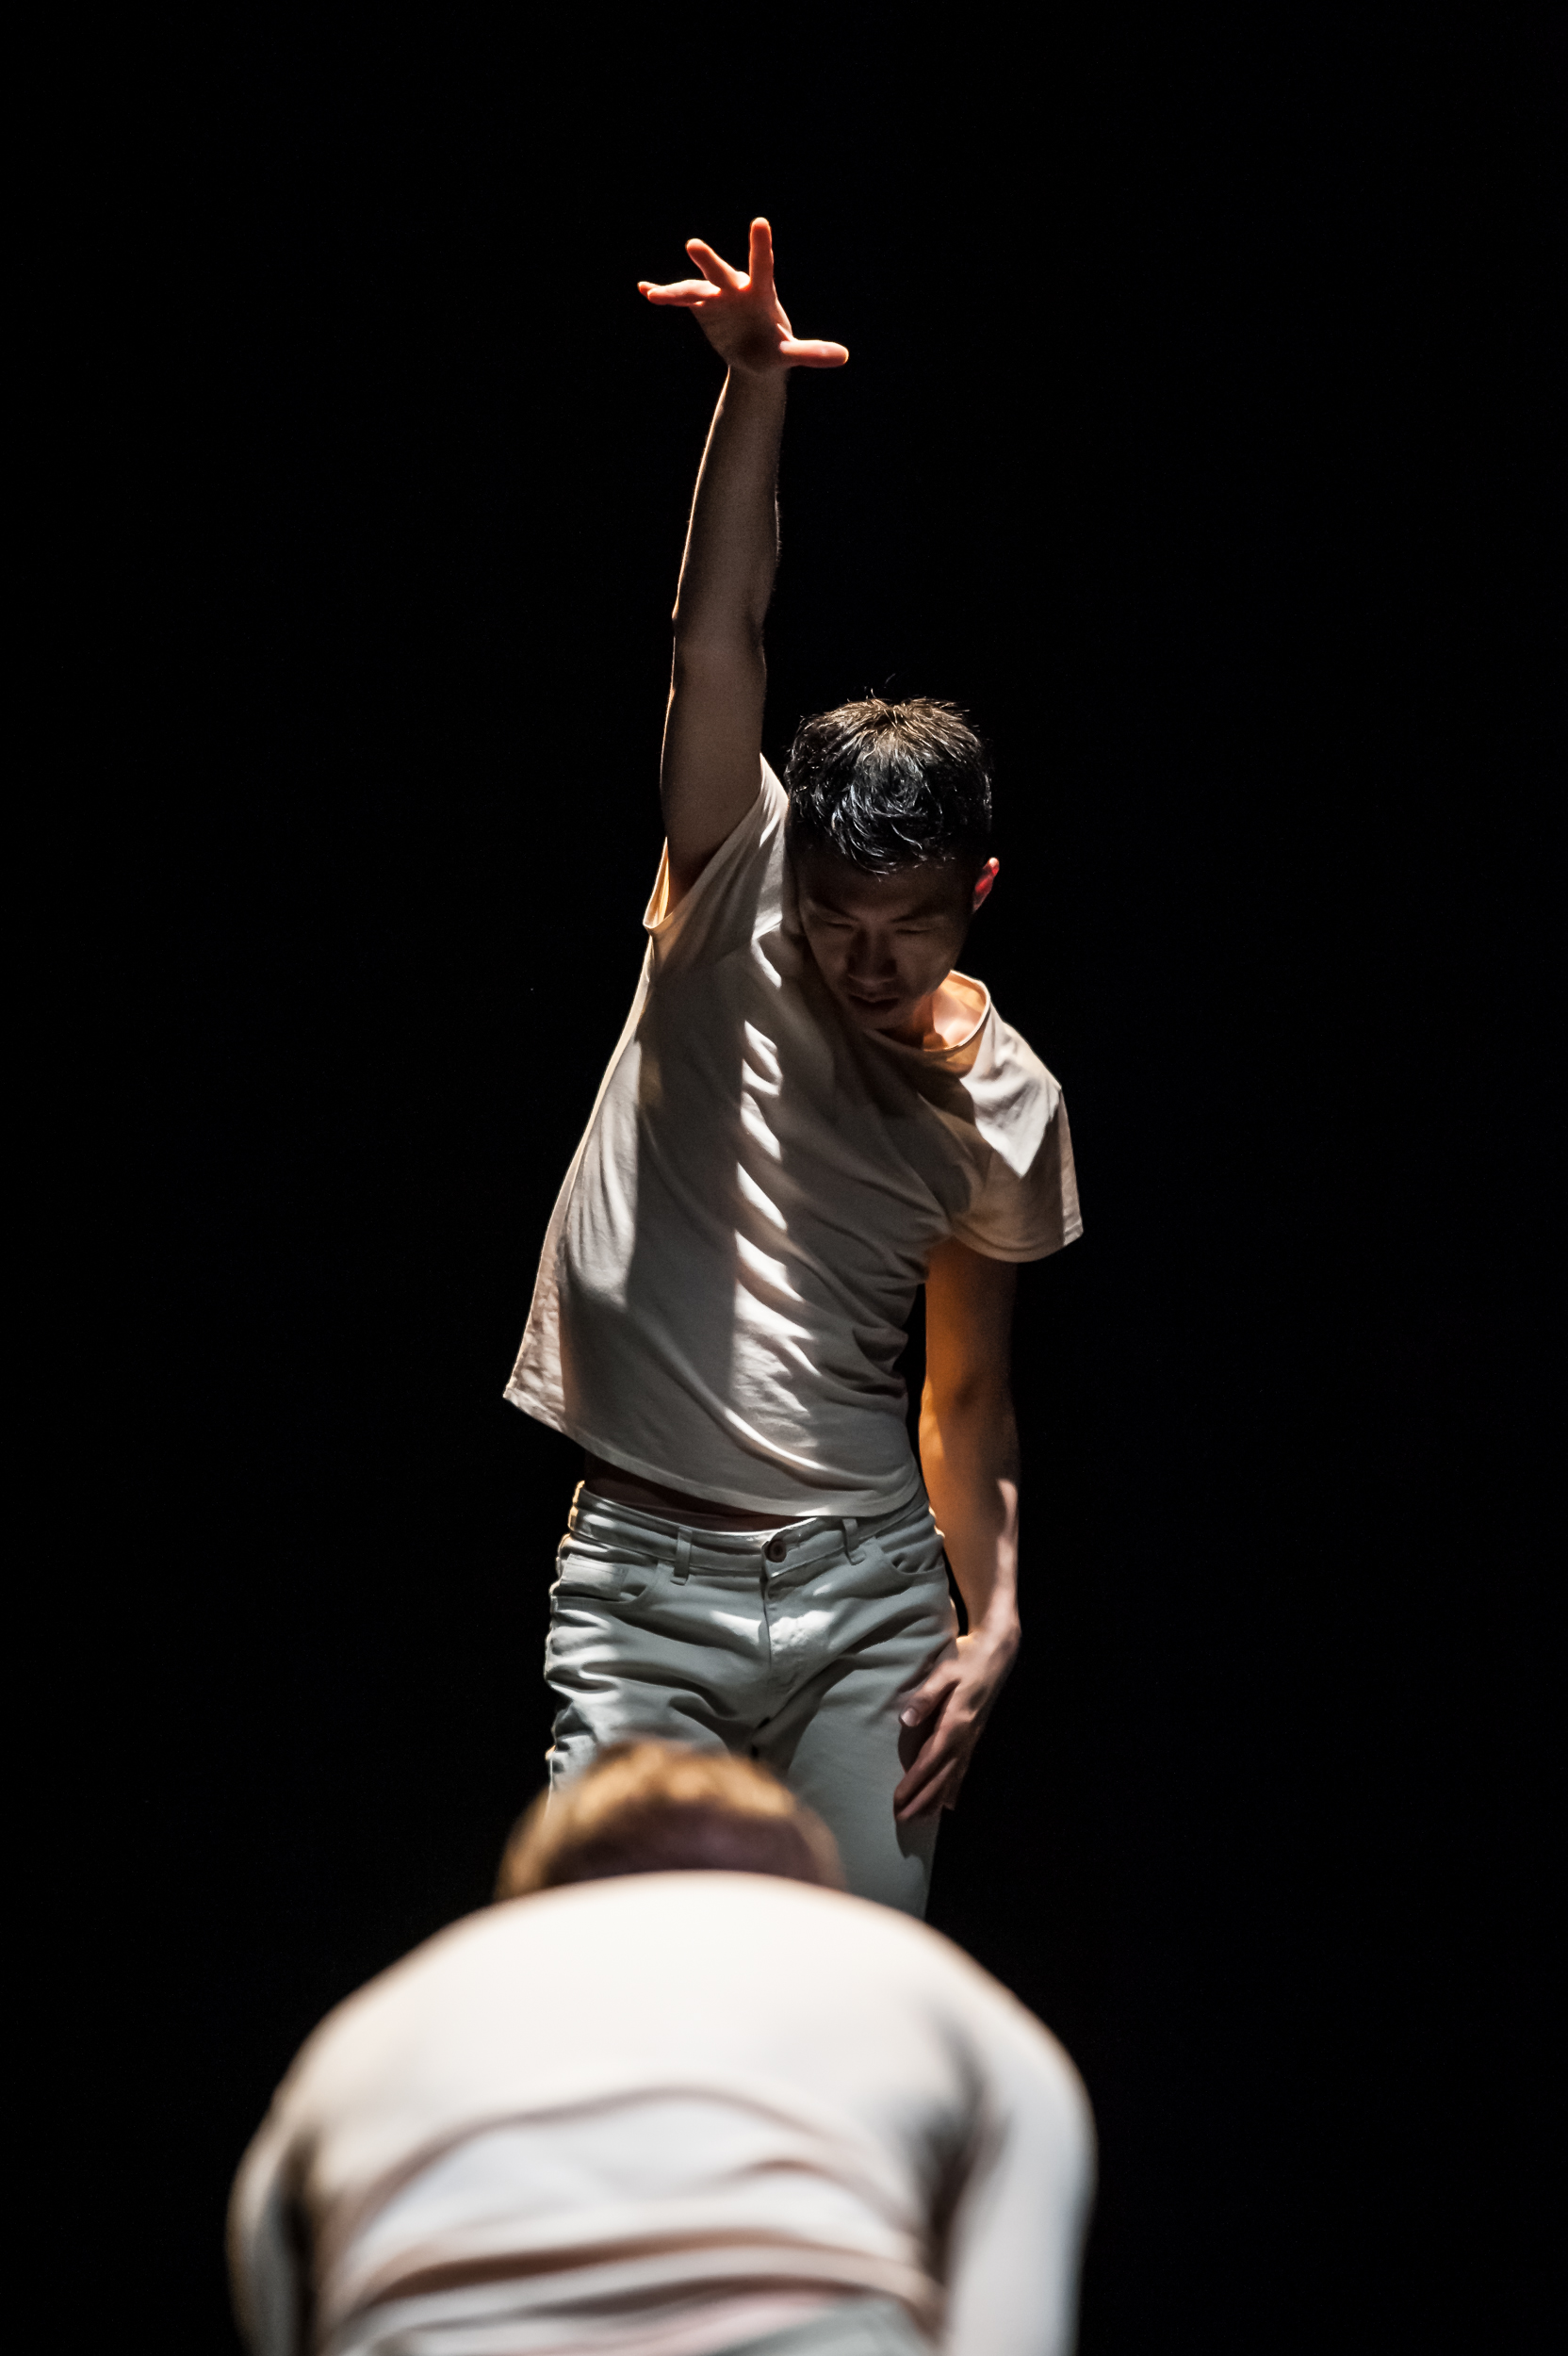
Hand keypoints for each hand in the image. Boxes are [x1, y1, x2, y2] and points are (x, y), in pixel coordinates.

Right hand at [639, 218, 847, 376]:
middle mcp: (735, 287)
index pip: (762, 265)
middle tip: (693, 245)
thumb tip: (844, 356)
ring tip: (657, 296)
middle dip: (708, 261)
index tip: (760, 222)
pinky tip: (643, 289)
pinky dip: (662, 294)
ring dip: (675, 290)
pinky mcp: (699, 305)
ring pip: (694, 288)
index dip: (761, 245)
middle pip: (720, 271)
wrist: (754, 357)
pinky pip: (679, 298)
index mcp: (760, 293)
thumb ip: (812, 352)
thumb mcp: (789, 355)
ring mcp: (715, 295)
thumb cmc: (774, 350)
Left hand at [893, 1627, 1018, 1821]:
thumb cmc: (965, 1663)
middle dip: (922, 1801)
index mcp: (954, 1725)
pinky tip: (948, 1805)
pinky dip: (953, 1790)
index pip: (930, 1761)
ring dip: (935, 1801)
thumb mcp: (943, 1673)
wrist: (995, 1660)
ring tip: (918, 1819)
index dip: (914, 1784)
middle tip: (902, 1820)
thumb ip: (925, 1697)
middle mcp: (964, 1739)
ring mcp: (971, 1742)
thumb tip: (906, 1719)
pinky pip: (962, 1771)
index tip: (898, 1801)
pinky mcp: (973, 1740)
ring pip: (952, 1779)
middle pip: (941, 1778)